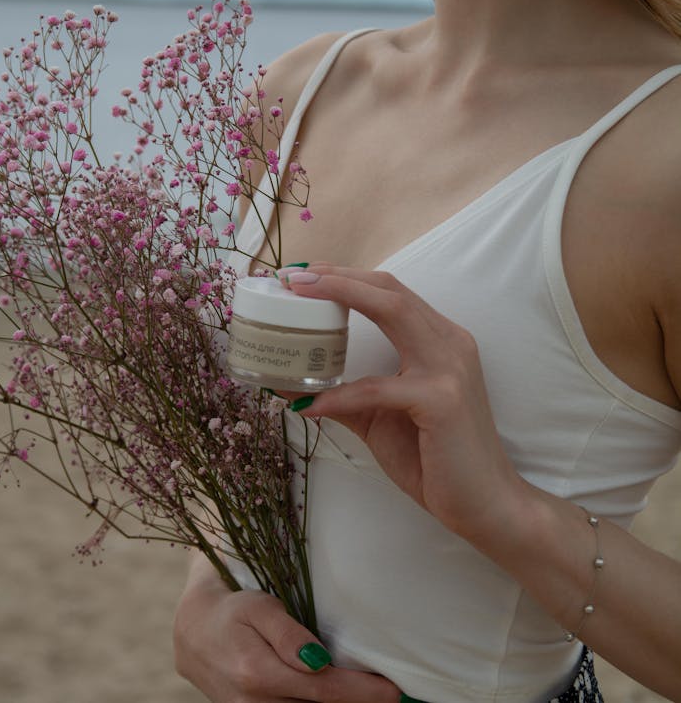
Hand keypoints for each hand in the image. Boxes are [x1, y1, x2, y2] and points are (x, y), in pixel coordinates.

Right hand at [174, 563, 399, 702]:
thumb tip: (320, 661)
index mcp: (259, 673)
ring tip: (367, 692)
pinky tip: (337, 697)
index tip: (394, 690)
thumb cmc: (232, 612)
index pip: (324, 690)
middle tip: (388, 690)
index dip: (362, 693)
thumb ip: (288, 634)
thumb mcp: (258, 607)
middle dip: (356, 702)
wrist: (193, 634)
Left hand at [280, 264, 530, 545]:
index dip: (348, 276)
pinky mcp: (442, 401)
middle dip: (340, 275)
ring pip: (393, 311)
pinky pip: (378, 388)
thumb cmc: (437, 459)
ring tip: (299, 298)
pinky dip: (340, 394)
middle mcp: (450, 342)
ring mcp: (449, 368)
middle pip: (391, 289)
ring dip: (343, 296)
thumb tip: (291, 387)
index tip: (306, 273)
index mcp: (440, 340)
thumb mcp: (381, 418)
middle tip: (294, 275)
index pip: (392, 292)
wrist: (487, 505)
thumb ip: (344, 396)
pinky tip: (310, 404)